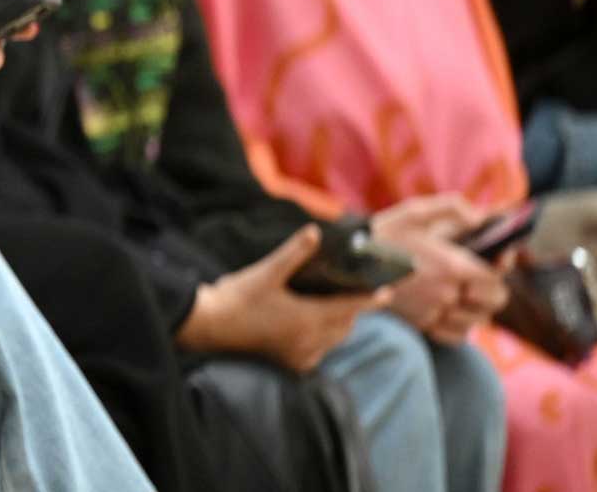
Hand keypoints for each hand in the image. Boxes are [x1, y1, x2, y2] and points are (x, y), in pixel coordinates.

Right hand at [175, 226, 380, 371]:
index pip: (351, 308)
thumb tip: (315, 232)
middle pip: (345, 326)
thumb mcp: (266, 271)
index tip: (387, 292)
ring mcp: (299, 355)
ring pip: (333, 341)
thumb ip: (294, 253)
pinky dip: (322, 340)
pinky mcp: (288, 363)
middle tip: (356, 295)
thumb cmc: (237, 296)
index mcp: (308, 317)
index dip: (371, 299)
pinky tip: (310, 329)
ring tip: (335, 309)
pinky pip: (317, 352)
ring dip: (338, 326)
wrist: (208, 326)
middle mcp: (309, 340)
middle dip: (353, 311)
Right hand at [372, 197, 502, 344]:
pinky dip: (460, 327)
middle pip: (493, 302)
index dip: (500, 269)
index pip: (496, 279)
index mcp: (453, 266)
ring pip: (476, 321)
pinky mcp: (420, 325)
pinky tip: (451, 312)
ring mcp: (433, 312)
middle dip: (490, 290)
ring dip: (476, 308)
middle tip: (477, 278)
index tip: (495, 259)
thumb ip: (452, 207)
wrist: (347, 264)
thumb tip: (479, 218)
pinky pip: (456, 335)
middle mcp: (447, 293)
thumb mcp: (414, 211)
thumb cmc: (382, 235)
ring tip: (463, 294)